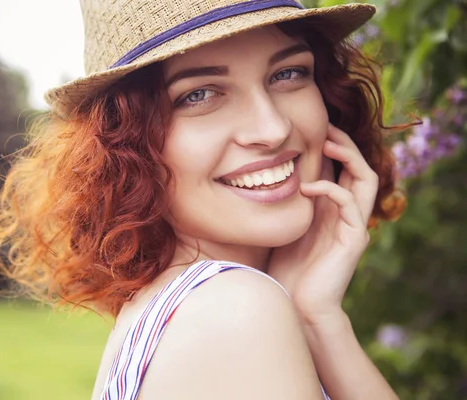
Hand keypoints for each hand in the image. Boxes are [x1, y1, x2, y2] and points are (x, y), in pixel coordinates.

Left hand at [267, 124, 378, 321]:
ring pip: (366, 180)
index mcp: (333, 210)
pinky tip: (307, 186)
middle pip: (360, 168)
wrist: (297, 303)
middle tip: (326, 127)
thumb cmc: (286, 268)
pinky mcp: (354, 239)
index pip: (343, 169)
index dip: (334, 146)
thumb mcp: (285, 225)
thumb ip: (288, 202)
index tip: (314, 127)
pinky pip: (350, 203)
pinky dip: (331, 189)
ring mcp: (353, 226)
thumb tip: (268, 176)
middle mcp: (347, 215)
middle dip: (346, 144)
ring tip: (327, 143)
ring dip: (349, 157)